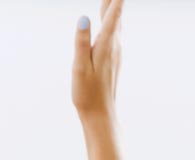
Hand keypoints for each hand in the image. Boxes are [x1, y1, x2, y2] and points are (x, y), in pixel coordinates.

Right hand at [72, 0, 123, 118]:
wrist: (100, 113)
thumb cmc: (86, 93)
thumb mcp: (79, 67)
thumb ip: (81, 42)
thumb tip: (83, 18)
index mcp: (105, 46)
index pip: (112, 16)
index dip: (115, 0)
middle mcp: (114, 47)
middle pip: (115, 17)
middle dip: (113, 1)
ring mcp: (115, 53)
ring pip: (115, 25)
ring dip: (113, 9)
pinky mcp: (112, 59)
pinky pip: (114, 34)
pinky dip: (112, 22)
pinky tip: (110, 22)